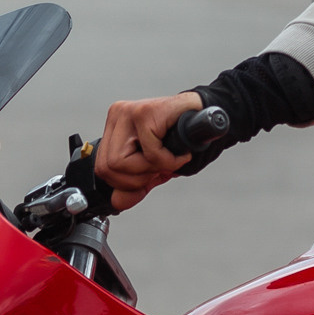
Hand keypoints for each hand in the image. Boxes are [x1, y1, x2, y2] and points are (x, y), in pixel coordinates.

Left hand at [92, 91, 202, 211]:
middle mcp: (117, 116)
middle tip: (161, 168)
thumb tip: (116, 202)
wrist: (210, 117)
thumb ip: (133, 186)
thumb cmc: (182, 141)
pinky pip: (149, 153)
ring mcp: (128, 112)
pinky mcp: (145, 112)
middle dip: (138, 179)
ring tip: (169, 159)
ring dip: (152, 169)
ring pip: (121, 162)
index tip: (151, 177)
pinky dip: (168, 161)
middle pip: (108, 168)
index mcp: (115, 128)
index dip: (127, 183)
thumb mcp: (153, 169)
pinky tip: (180, 154)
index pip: (103, 168)